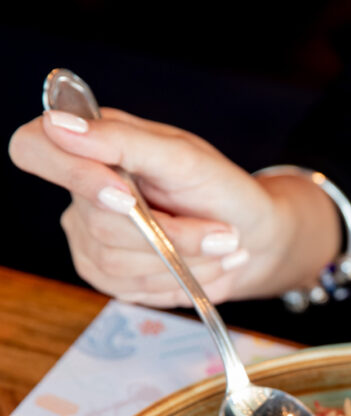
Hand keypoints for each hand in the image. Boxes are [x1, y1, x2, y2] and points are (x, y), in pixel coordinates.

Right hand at [8, 109, 340, 306]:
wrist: (250, 236)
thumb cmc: (218, 188)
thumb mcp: (182, 155)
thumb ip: (122, 140)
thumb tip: (61, 125)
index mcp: (92, 149)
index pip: (34, 149)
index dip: (71, 172)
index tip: (125, 194)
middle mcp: (80, 196)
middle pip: (100, 225)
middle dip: (172, 235)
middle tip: (222, 232)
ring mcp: (90, 241)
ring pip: (120, 265)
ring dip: (184, 261)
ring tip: (223, 246)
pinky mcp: (109, 278)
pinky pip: (135, 290)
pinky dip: (180, 281)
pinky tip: (204, 265)